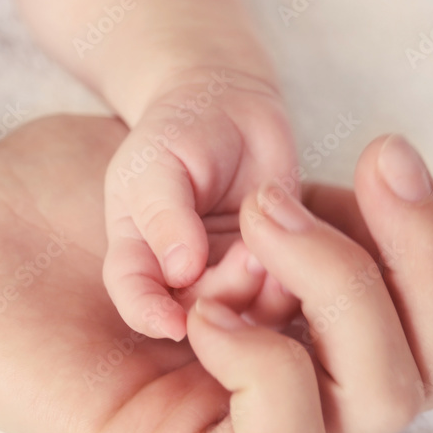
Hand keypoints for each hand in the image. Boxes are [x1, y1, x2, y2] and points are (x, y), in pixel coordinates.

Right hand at [101, 67, 297, 341]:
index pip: (135, 295)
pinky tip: (297, 253)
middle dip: (223, 293)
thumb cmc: (179, 131)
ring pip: (242, 311)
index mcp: (138, 253)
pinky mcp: (270, 269)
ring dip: (260, 290)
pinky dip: (290, 283)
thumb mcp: (159, 164)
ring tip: (268, 250)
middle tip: (248, 257)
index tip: (172, 326)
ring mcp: (227, 274)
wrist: (232, 107)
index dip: (149, 316)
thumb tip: (180, 270)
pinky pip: (282, 295)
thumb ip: (165, 215)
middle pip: (196, 311)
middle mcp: (181, 276)